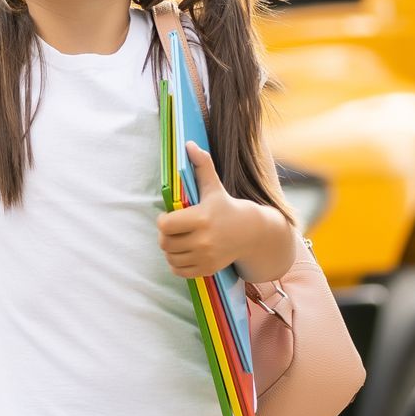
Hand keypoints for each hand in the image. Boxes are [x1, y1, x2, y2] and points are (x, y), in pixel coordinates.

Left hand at [157, 142, 254, 279]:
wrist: (251, 233)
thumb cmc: (226, 206)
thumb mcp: (214, 186)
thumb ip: (201, 165)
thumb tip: (189, 144)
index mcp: (201, 218)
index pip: (165, 225)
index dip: (164, 220)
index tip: (171, 216)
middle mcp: (203, 240)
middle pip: (165, 242)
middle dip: (166, 235)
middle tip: (173, 229)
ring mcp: (206, 257)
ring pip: (170, 258)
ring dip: (170, 250)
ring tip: (178, 240)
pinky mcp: (207, 270)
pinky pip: (179, 271)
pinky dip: (177, 263)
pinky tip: (184, 252)